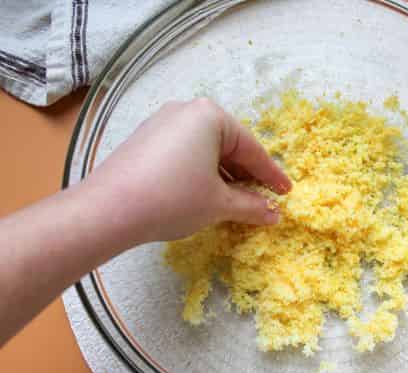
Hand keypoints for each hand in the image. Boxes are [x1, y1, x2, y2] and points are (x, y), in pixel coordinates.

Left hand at [85, 97, 291, 243]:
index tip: (286, 193)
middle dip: (247, 174)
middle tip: (263, 198)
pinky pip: (185, 153)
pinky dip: (202, 173)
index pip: (252, 149)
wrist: (110, 209)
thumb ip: (251, 206)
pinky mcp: (146, 140)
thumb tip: (273, 214)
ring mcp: (162, 123)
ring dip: (225, 176)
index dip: (271, 175)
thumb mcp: (220, 204)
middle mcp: (186, 111)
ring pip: (206, 150)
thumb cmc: (174, 198)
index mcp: (210, 116)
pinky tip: (206, 195)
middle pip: (229, 145)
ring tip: (237, 202)